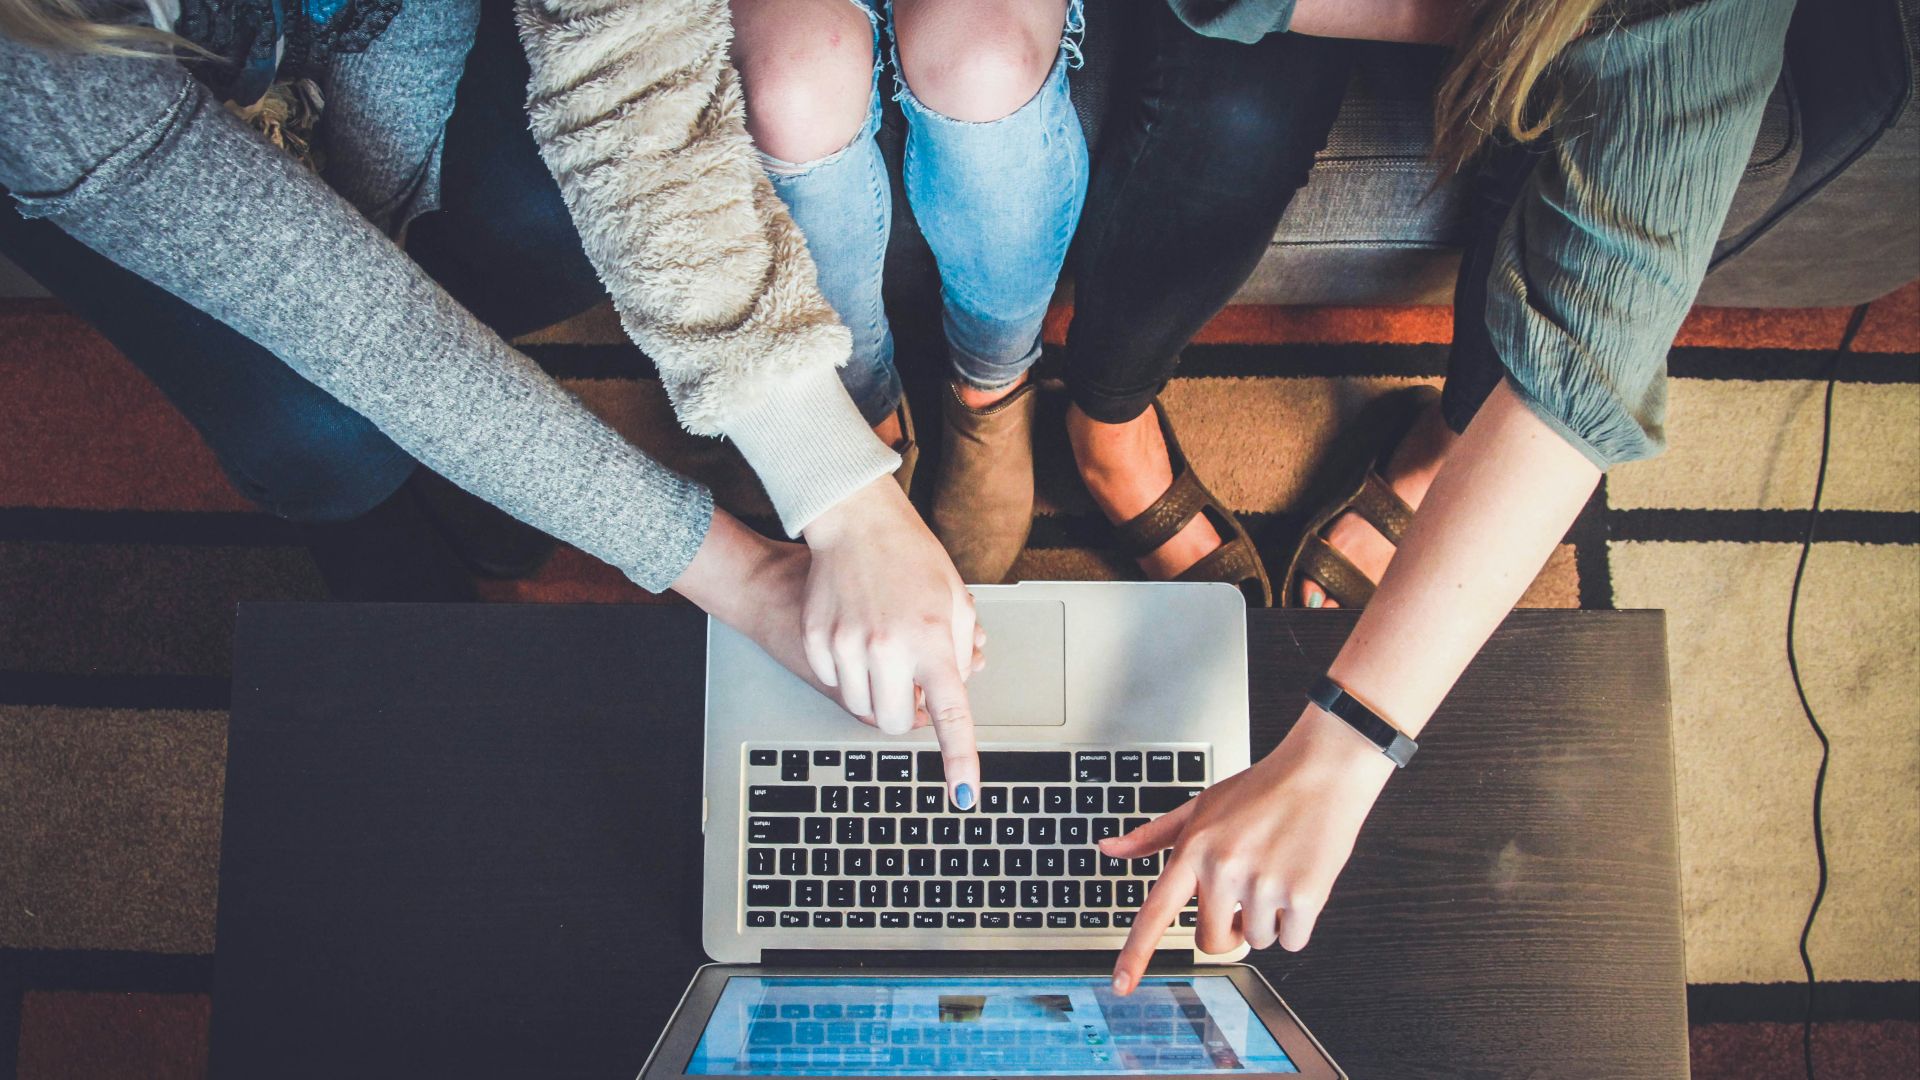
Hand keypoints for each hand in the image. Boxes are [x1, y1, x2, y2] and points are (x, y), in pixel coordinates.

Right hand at [802, 477, 983, 806]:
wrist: (856, 522)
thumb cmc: (911, 557)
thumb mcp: (956, 600)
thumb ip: (961, 652)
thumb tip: (955, 691)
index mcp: (933, 639)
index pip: (950, 713)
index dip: (959, 759)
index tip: (964, 794)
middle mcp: (888, 647)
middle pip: (893, 722)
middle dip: (904, 714)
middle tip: (910, 683)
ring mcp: (847, 645)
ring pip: (861, 707)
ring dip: (876, 692)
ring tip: (884, 650)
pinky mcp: (817, 640)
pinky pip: (834, 682)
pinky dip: (848, 672)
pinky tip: (856, 635)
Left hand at [1102, 705, 1395, 992]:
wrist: (1322, 771)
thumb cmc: (1261, 789)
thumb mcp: (1200, 805)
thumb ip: (1153, 835)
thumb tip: (1108, 849)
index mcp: (1194, 850)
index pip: (1156, 912)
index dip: (1136, 953)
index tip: (1121, 985)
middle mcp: (1224, 869)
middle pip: (1212, 941)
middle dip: (1228, 929)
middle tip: (1245, 896)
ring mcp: (1263, 884)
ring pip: (1257, 940)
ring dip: (1268, 919)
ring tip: (1276, 872)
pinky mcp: (1304, 896)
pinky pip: (1292, 941)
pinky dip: (1298, 922)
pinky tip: (1299, 881)